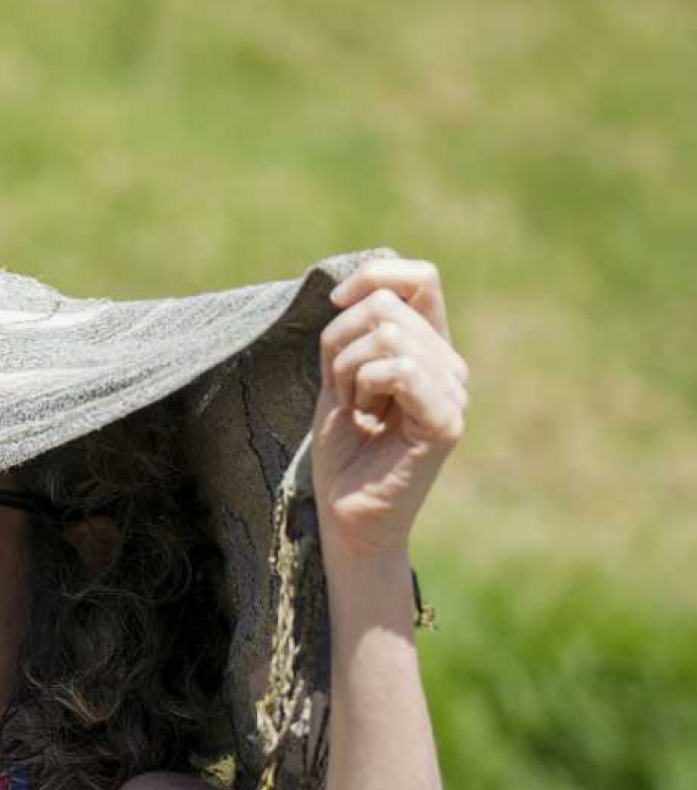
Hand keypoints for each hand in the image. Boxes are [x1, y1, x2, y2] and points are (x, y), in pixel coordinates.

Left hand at [310, 258, 468, 561]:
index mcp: (428, 347)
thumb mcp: (338, 376)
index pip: (420, 277)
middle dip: (340, 344)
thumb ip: (350, 333)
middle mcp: (449, 364)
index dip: (373, 276)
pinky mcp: (446, 422)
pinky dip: (363, 386)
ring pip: (387, 336)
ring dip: (347, 372)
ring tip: (356, 410)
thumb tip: (355, 288)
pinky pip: (400, 369)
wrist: (346, 513)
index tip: (335, 304)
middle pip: (386, 305)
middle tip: (345, 393)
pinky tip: (364, 417)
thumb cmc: (342, 448)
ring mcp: (453, 392)